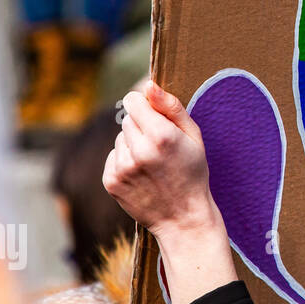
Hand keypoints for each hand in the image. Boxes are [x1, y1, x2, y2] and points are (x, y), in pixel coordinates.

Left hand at [103, 82, 235, 303]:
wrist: (182, 218)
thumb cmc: (193, 174)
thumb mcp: (194, 137)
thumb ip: (171, 107)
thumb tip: (148, 85)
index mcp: (162, 136)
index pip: (133, 101)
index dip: (144, 104)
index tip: (153, 113)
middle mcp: (138, 151)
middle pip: (127, 119)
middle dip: (141, 126)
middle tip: (160, 145)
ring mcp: (122, 168)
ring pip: (120, 139)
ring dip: (132, 145)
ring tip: (152, 162)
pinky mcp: (111, 181)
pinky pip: (113, 157)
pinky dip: (125, 161)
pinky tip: (142, 174)